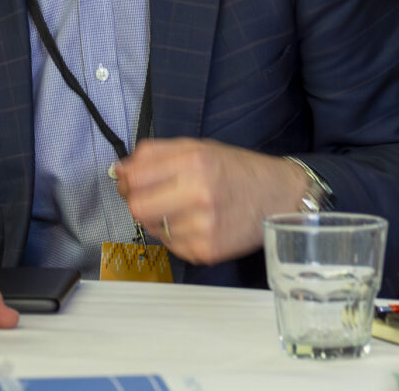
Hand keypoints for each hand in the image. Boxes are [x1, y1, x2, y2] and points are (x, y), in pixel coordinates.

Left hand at [113, 138, 305, 265]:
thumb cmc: (236, 169)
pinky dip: (175, 234)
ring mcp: (204, 227)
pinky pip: (171, 245)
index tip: (127, 179)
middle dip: (137, 201)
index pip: (134, 177)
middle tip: (150, 195)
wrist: (278, 196)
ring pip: (152, 228)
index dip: (125, 179)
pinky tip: (194, 222)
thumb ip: (154, 154)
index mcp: (194, 162)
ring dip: (158, 218)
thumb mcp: (196, 147)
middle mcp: (199, 194)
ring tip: (182, 207)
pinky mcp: (207, 251)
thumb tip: (119, 169)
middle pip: (136, 207)